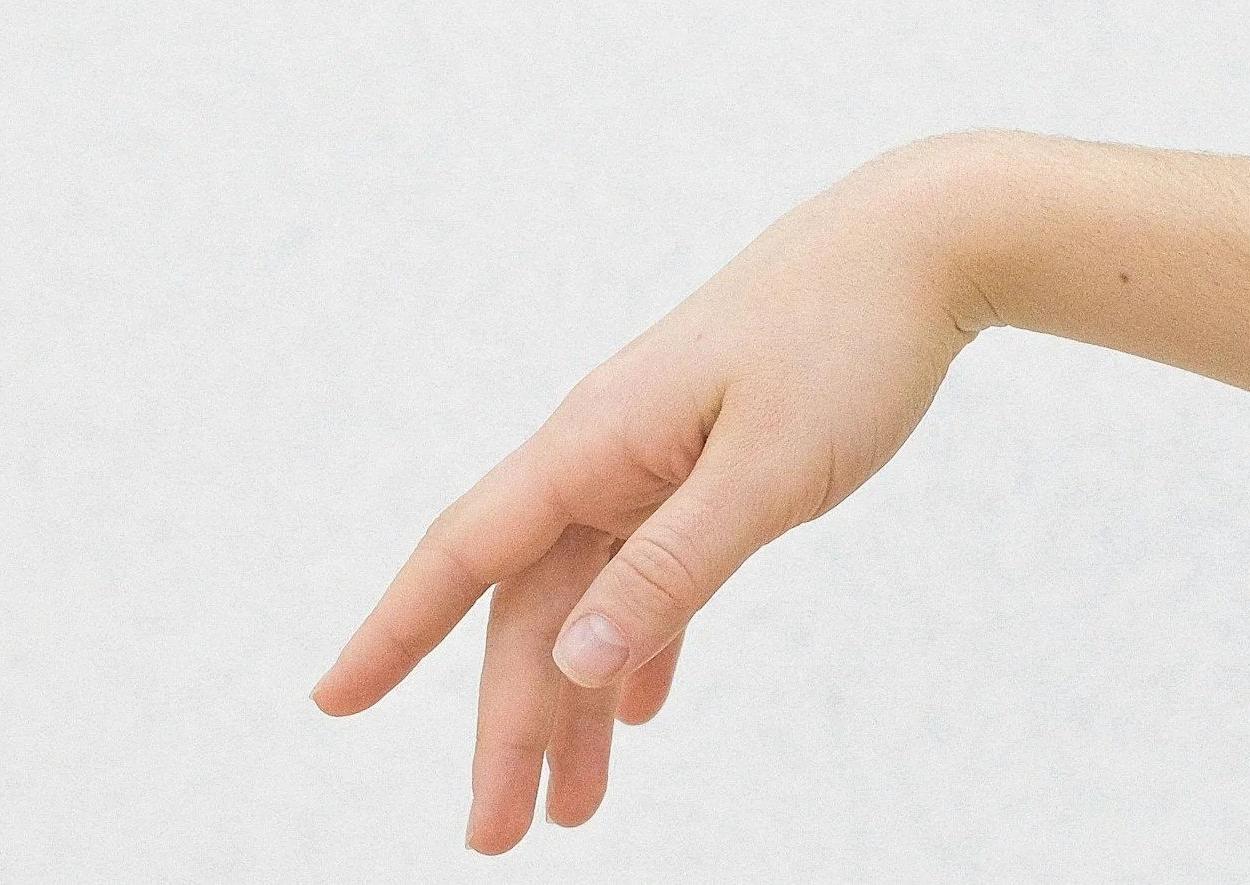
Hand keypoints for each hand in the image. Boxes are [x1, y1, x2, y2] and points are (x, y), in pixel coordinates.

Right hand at [310, 147, 983, 853]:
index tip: (332, 701)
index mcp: (592, 444)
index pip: (465, 552)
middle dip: (507, 725)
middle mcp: (601, 455)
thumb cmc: (844, 342)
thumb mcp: (765, 472)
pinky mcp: (701, 467)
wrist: (917, 247)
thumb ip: (673, 569)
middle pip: (529, 610)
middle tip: (496, 839)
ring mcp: (649, 462)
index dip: (393, 633)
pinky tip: (638, 714)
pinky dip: (639, 648)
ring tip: (571, 813)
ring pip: (587, 604)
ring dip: (574, 705)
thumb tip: (575, 660)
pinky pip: (646, 575)